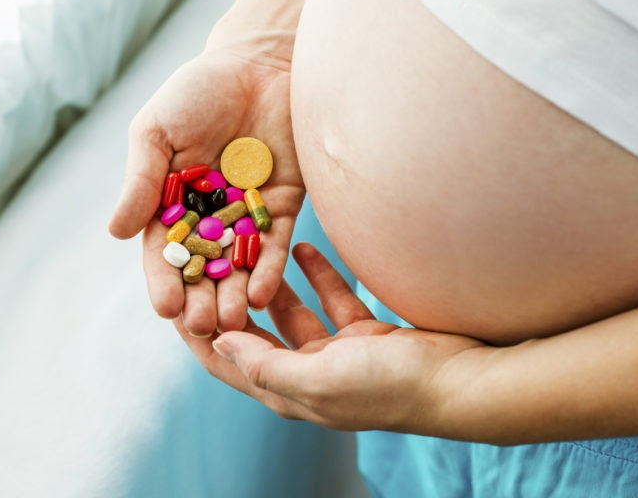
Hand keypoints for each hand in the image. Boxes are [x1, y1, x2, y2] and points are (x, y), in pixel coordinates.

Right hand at [109, 44, 304, 335]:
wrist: (259, 61)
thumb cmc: (198, 90)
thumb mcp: (157, 131)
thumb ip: (141, 180)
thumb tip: (114, 231)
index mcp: (171, 202)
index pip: (164, 252)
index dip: (164, 280)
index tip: (165, 308)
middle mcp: (209, 217)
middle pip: (203, 268)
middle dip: (202, 299)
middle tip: (203, 326)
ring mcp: (247, 214)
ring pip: (239, 265)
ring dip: (236, 294)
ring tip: (235, 320)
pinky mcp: (285, 205)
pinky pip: (276, 244)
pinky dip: (270, 268)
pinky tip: (265, 292)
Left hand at [179, 243, 490, 433]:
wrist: (462, 381)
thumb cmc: (390, 385)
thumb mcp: (319, 379)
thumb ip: (267, 363)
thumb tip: (219, 342)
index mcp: (289, 392)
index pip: (228, 361)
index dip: (197, 333)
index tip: (174, 298)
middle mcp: (308, 373)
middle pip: (256, 332)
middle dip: (232, 300)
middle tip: (208, 260)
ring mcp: (338, 353)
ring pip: (294, 311)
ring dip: (273, 282)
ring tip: (251, 248)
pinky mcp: (366, 333)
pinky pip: (332, 297)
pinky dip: (317, 273)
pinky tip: (304, 245)